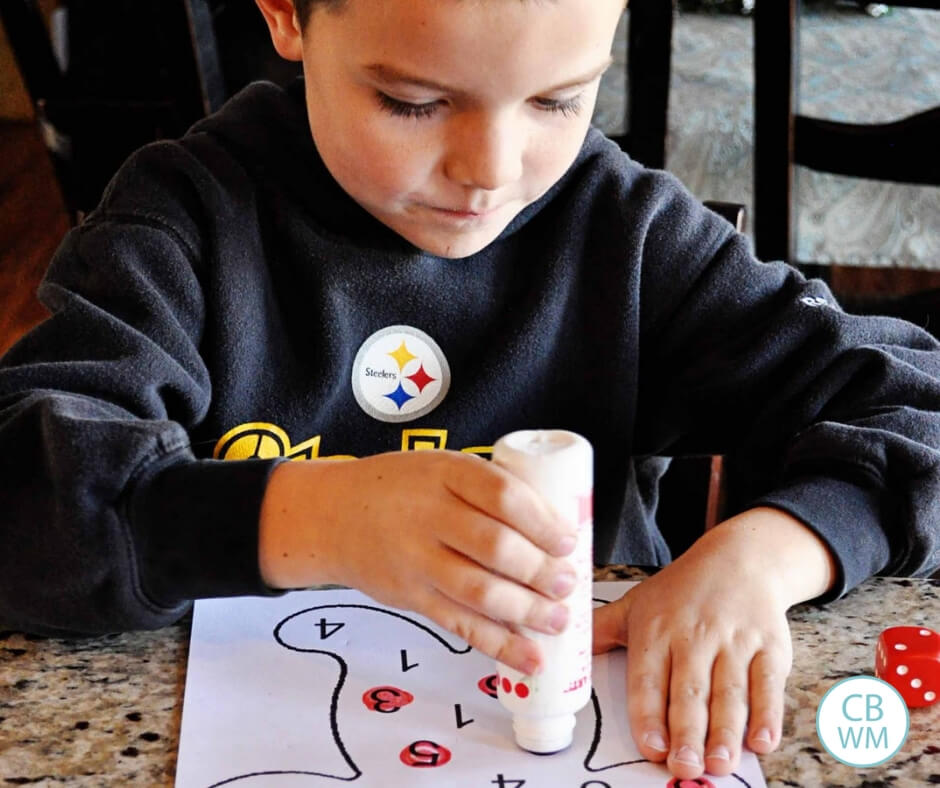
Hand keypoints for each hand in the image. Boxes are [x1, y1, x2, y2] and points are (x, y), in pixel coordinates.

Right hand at [258, 450, 578, 674]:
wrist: (333, 515)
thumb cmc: (401, 489)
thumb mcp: (441, 468)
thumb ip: (487, 490)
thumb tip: (557, 527)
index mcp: (445, 473)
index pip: (502, 495)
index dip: (542, 521)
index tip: (568, 540)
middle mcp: (427, 515)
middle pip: (494, 547)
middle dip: (539, 571)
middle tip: (567, 583)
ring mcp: (415, 559)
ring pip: (478, 591)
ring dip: (526, 611)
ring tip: (557, 618)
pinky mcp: (410, 596)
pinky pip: (458, 624)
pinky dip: (497, 644)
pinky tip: (529, 656)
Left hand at [593, 507, 836, 779]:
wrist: (739, 558)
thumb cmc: (681, 590)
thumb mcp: (636, 604)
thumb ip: (600, 631)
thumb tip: (558, 649)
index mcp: (656, 630)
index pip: (649, 678)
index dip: (649, 713)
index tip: (651, 745)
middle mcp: (694, 636)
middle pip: (690, 690)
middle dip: (687, 731)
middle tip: (685, 766)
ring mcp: (734, 641)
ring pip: (729, 692)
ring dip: (725, 731)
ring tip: (719, 763)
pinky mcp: (769, 646)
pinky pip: (768, 683)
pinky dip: (768, 714)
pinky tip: (761, 741)